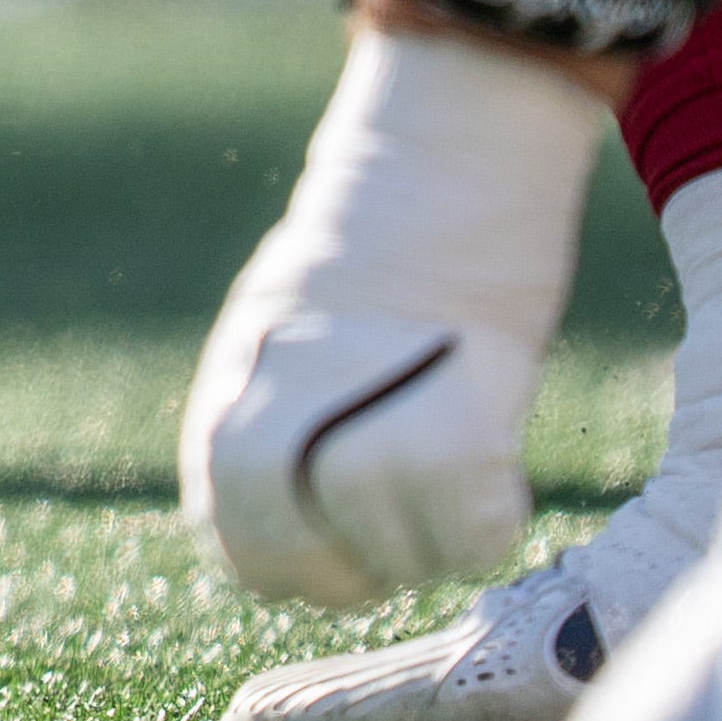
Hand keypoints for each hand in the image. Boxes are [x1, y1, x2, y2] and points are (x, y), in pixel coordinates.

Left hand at [182, 21, 605, 604]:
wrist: (448, 144)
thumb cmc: (384, 242)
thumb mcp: (288, 325)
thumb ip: (267, 419)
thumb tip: (265, 529)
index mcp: (235, 382)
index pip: (221, 525)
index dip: (276, 566)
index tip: (331, 567)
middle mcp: (277, 388)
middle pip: (275, 540)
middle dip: (337, 576)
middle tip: (390, 560)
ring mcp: (361, 387)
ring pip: (378, 543)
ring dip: (423, 549)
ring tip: (456, 494)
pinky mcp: (461, 387)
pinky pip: (466, 520)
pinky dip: (484, 526)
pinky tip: (500, 487)